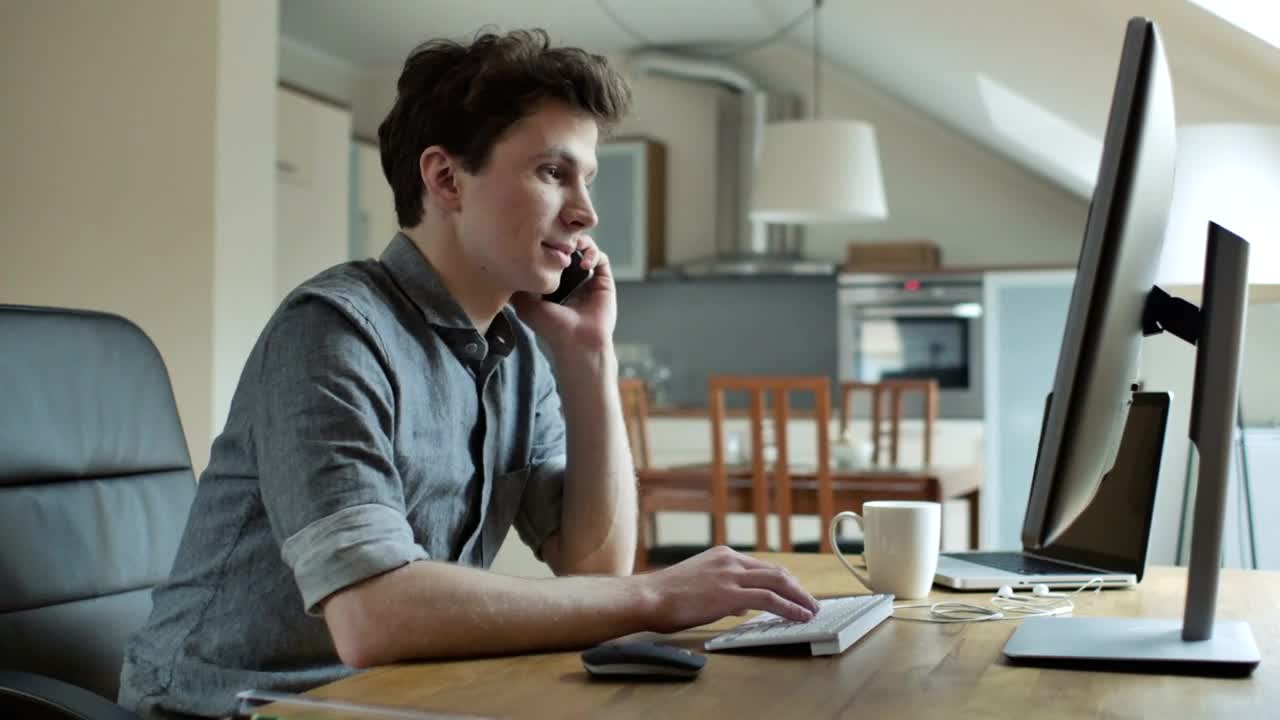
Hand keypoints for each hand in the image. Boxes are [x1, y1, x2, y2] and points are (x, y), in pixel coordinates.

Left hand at [509, 236, 614, 355]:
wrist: (577, 341)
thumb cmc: (552, 328)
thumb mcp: (525, 306)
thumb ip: (517, 286)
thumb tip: (506, 265)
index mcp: (552, 281)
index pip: (550, 253)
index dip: (546, 243)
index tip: (540, 240)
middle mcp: (569, 277)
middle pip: (568, 245)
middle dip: (563, 237)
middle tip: (558, 239)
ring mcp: (586, 277)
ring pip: (585, 247)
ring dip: (579, 242)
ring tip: (572, 249)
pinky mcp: (602, 280)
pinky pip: (601, 258)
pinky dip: (593, 254)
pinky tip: (584, 264)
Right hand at [636, 546, 820, 632]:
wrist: (648, 597)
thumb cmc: (666, 596)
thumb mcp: (699, 585)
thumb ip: (723, 591)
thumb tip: (741, 605)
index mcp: (723, 556)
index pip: (762, 567)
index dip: (783, 581)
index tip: (795, 592)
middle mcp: (730, 560)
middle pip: (776, 571)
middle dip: (798, 588)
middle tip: (811, 602)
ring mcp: (731, 575)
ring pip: (778, 582)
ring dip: (800, 597)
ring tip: (812, 610)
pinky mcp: (730, 594)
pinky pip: (770, 599)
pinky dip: (790, 607)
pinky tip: (799, 616)